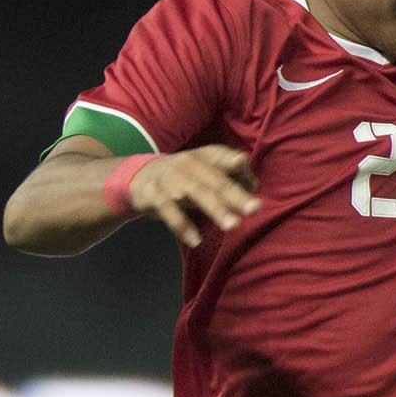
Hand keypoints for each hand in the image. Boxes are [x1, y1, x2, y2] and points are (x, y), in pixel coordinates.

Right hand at [125, 146, 257, 246]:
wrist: (141, 176)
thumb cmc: (185, 177)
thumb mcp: (206, 171)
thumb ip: (232, 176)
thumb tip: (254, 185)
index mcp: (204, 156)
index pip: (220, 156)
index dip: (233, 161)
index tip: (245, 167)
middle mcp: (188, 164)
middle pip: (215, 180)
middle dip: (235, 195)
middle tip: (254, 209)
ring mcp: (170, 178)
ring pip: (195, 193)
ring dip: (215, 209)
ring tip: (233, 225)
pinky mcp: (153, 194)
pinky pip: (168, 210)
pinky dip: (181, 225)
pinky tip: (195, 241)